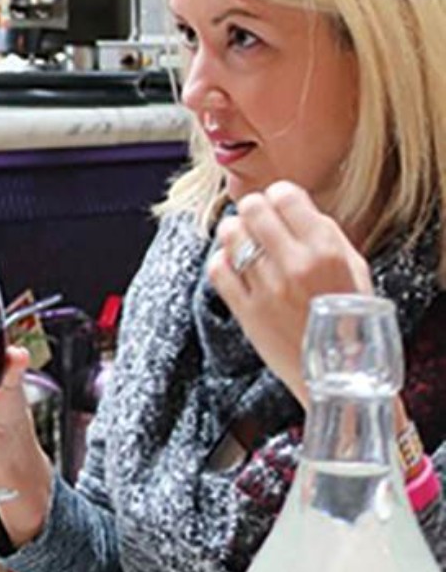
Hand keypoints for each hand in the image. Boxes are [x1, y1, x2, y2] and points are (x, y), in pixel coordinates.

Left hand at [207, 181, 372, 408]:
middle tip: (255, 217)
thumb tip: (296, 208)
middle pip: (253, 209)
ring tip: (242, 239)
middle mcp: (296, 265)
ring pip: (231, 235)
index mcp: (328, 251)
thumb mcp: (355, 270)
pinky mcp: (246, 311)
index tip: (278, 202)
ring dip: (234, 231)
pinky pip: (217, 270)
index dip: (278, 195)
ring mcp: (268, 288)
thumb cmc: (351, 320)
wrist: (341, 376)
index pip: (286, 197)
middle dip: (252, 209)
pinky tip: (232, 264)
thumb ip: (327, 236)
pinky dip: (221, 261)